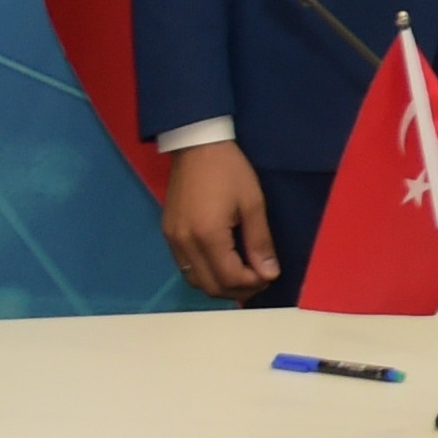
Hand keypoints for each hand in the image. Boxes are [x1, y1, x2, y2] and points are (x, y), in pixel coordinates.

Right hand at [160, 142, 278, 298]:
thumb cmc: (229, 170)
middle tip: (259, 281)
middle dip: (237, 290)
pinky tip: (222, 265)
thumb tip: (269, 273)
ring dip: (220, 285)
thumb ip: (260, 242)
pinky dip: (205, 273)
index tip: (269, 277)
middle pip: (210, 286)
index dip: (251, 284)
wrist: (196, 146)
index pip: (229, 277)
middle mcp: (184, 244)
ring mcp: (172, 240)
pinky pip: (185, 266)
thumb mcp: (253, 203)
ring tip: (243, 276)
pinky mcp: (168, 234)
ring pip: (195, 280)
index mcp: (207, 235)